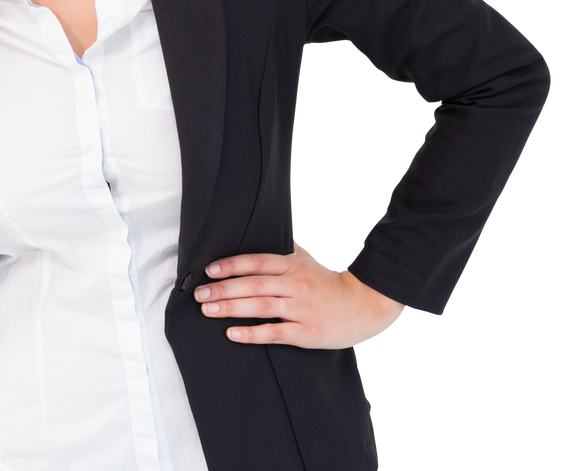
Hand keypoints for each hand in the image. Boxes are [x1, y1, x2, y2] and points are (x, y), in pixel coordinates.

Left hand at [195, 240, 406, 348]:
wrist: (365, 305)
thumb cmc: (328, 282)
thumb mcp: (307, 259)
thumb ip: (284, 249)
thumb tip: (260, 230)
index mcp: (292, 265)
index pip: (256, 262)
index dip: (231, 265)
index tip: (209, 271)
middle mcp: (295, 285)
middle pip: (253, 284)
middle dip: (223, 289)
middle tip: (199, 294)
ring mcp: (301, 309)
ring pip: (261, 307)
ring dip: (231, 308)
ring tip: (208, 311)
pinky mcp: (307, 332)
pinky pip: (275, 332)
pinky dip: (252, 333)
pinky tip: (232, 333)